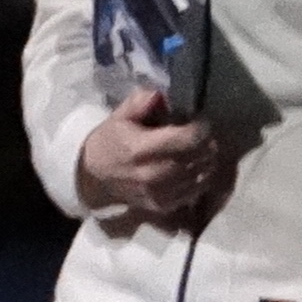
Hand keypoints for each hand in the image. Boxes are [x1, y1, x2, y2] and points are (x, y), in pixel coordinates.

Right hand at [72, 90, 237, 232]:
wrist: (94, 178)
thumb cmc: (110, 142)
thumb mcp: (120, 117)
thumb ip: (140, 102)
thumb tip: (160, 94)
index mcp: (142, 149)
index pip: (189, 138)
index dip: (201, 127)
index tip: (200, 119)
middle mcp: (154, 174)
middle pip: (200, 156)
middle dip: (207, 142)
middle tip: (202, 133)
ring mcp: (160, 194)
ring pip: (203, 174)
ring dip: (206, 159)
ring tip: (200, 148)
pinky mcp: (164, 206)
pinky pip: (196, 190)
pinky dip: (201, 176)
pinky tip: (194, 166)